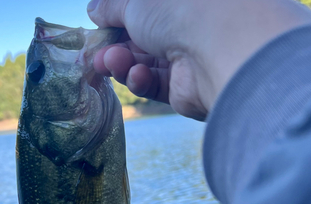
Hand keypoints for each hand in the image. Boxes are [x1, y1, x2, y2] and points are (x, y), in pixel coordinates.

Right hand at [88, 0, 310, 119]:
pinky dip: (142, 81)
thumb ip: (113, 7)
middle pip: (141, 41)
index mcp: (179, 3)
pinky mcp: (184, 88)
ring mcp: (186, 58)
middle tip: (94, 56)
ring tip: (107, 64)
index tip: (96, 27)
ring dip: (123, 64)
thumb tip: (94, 9)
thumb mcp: (136, 1)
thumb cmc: (180, 10)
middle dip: (115, 48)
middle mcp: (185, 27)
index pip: (142, 11)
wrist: (216, 48)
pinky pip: (156, 84)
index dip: (117, 20)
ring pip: (145, 64)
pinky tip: (137, 75)